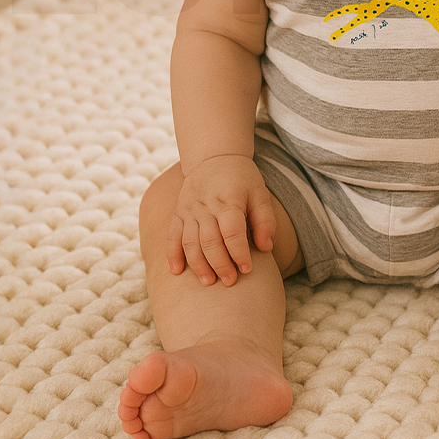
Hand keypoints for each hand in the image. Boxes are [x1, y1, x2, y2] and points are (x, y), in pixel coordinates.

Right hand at [166, 155, 275, 285]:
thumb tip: (266, 247)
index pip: (232, 231)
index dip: (239, 252)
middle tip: (230, 281)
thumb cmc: (242, 179)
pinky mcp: (178, 212)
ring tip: (208, 282)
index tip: (247, 269)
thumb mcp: (259, 193)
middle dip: (220, 264)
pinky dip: (172, 254)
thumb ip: (265, 220)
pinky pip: (172, 235)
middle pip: (210, 240)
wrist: (215, 157)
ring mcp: (189, 209)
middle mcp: (206, 205)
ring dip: (198, 264)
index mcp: (229, 200)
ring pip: (190, 241)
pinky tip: (176, 272)